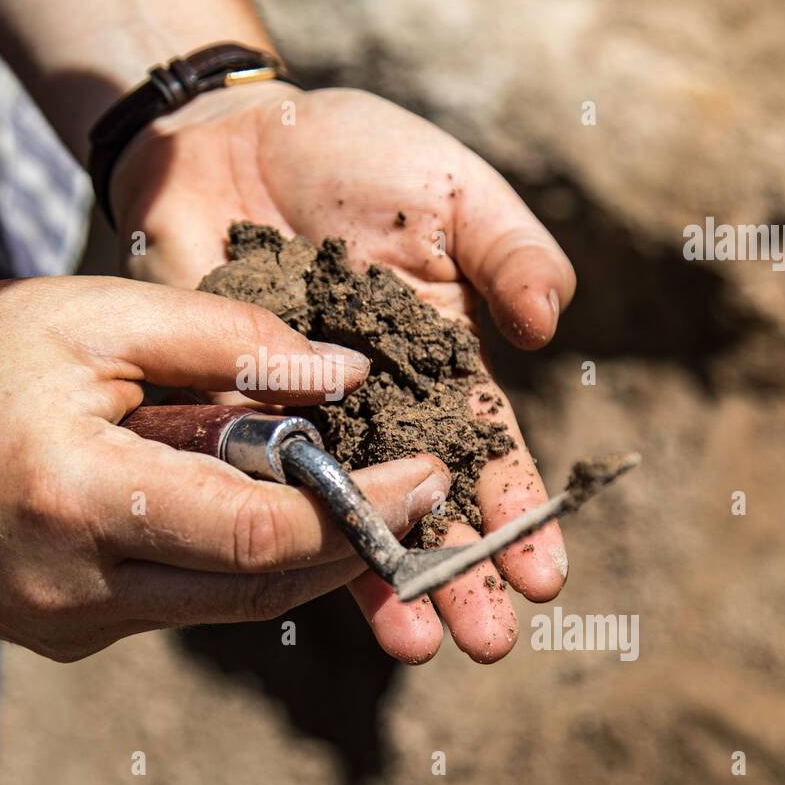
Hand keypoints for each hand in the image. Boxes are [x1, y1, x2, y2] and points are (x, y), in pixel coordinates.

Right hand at [0, 278, 448, 661]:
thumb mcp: (92, 314)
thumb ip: (226, 343)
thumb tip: (341, 378)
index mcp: (78, 500)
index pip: (260, 538)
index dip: (360, 512)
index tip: (428, 474)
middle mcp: (73, 591)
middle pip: (259, 590)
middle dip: (348, 540)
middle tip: (411, 488)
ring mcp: (63, 627)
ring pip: (223, 605)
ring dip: (292, 551)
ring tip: (336, 484)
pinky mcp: (59, 634)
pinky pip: (174, 603)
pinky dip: (224, 557)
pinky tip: (238, 499)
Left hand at [111, 83, 576, 663]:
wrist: (234, 139)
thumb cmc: (356, 155)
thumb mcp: (451, 191)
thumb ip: (508, 250)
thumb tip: (549, 324)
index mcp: (445, 361)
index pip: (488, 450)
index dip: (518, 512)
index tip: (543, 576)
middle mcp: (380, 406)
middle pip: (425, 502)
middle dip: (459, 571)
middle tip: (488, 643)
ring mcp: (305, 417)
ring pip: (346, 511)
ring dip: (381, 577)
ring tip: (414, 645)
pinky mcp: (235, 410)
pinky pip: (259, 480)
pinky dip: (282, 527)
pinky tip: (300, 581)